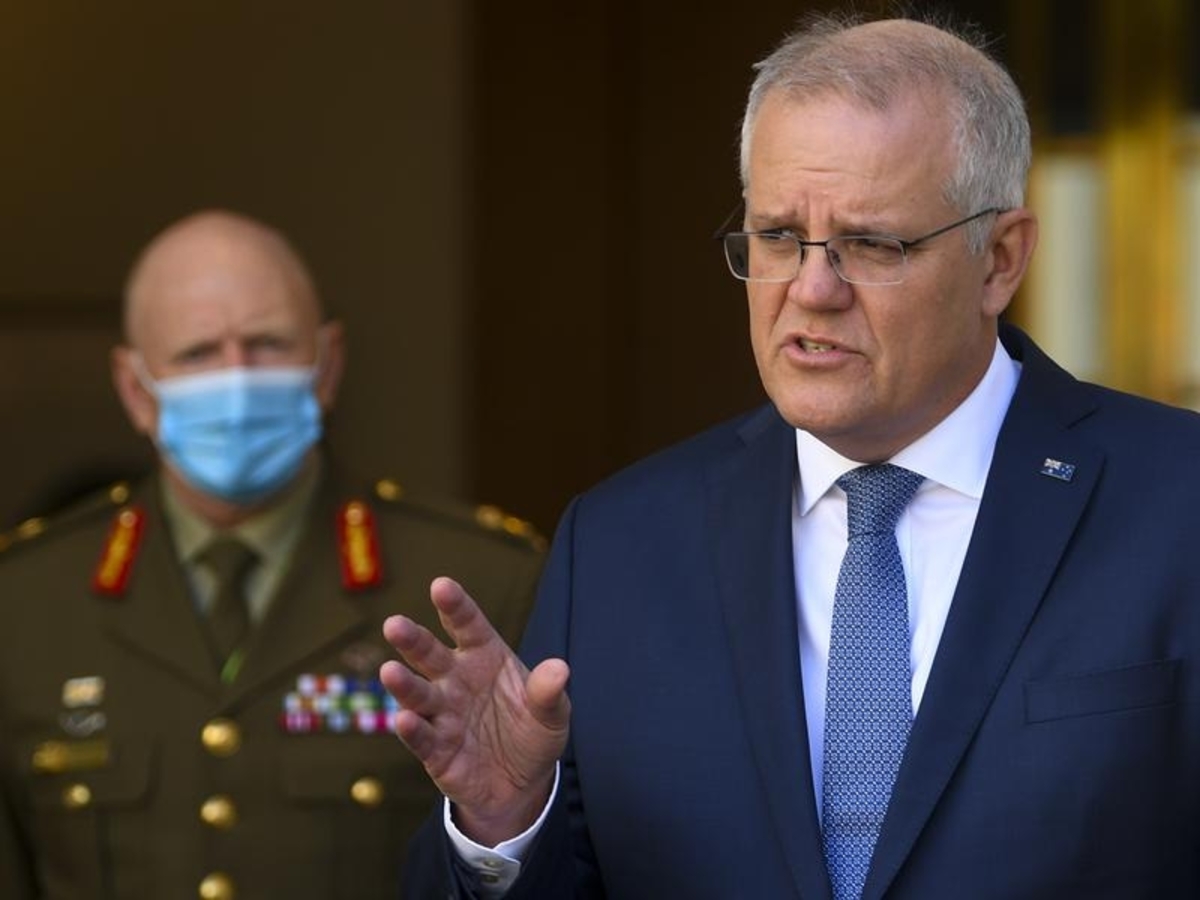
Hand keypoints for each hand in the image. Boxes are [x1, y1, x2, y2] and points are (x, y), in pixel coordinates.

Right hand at [380, 576, 570, 844]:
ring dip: (403, 683)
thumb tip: (559, 668)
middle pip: (430, 655)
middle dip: (412, 640)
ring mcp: (442, 714)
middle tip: (394, 625)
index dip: (455, 606)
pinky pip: (421, 737)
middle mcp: (456, 680)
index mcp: (485, 656)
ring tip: (390, 670)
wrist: (522, 784)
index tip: (441, 586)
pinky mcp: (434, 750)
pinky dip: (412, 730)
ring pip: (418, 694)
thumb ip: (549, 692)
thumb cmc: (533, 733)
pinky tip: (406, 719)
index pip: (467, 625)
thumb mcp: (552, 714)